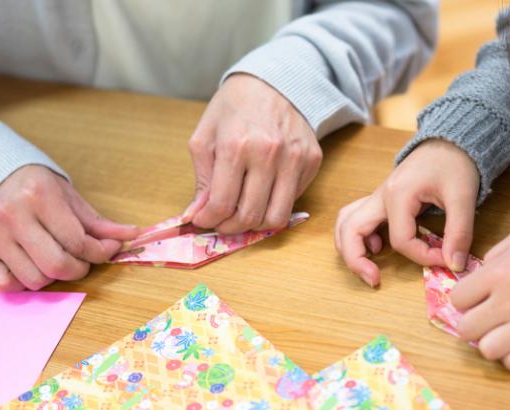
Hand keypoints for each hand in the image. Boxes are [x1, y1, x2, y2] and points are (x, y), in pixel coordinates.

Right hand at [0, 165, 139, 292]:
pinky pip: (5, 285)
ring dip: (53, 277)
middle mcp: (12, 215)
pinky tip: (32, 266)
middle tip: (82, 261)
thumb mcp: (70, 198)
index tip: (108, 249)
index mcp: (39, 196)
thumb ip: (100, 222)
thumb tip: (133, 235)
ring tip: (56, 260)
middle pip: (56, 265)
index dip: (100, 252)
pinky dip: (23, 283)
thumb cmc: (37, 189)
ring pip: (34, 279)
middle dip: (79, 269)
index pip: (77, 241)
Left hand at [186, 73, 322, 233]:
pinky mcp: (312, 161)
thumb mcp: (204, 136)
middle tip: (222, 223)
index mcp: (236, 145)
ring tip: (242, 216)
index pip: (223, 203)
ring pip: (277, 217)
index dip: (209, 220)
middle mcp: (269, 153)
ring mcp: (295, 158)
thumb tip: (196, 215)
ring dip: (256, 226)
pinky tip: (263, 192)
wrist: (274, 81)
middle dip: (230, 228)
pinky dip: (275, 204)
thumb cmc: (234, 107)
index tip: (204, 220)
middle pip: (251, 216)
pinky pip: (293, 200)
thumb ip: (201, 179)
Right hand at [335, 139, 479, 285]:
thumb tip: (454, 265)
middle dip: (356, 260)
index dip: (421, 257)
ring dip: (349, 247)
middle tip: (375, 280)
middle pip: (350, 231)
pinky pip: (356, 218)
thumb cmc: (456, 164)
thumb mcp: (463, 197)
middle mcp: (380, 196)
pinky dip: (357, 235)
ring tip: (368, 266)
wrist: (451, 140)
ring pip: (346, 223)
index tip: (444, 259)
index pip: (400, 240)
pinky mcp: (381, 199)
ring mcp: (377, 197)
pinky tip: (376, 246)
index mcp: (397, 195)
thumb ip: (459, 232)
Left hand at [450, 225, 509, 371]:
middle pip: (467, 329)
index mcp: (498, 274)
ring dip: (492, 342)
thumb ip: (497, 253)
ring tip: (504, 333)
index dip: (465, 299)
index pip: (458, 299)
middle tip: (486, 318)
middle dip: (473, 324)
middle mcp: (509, 303)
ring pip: (488, 350)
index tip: (476, 297)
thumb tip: (481, 270)